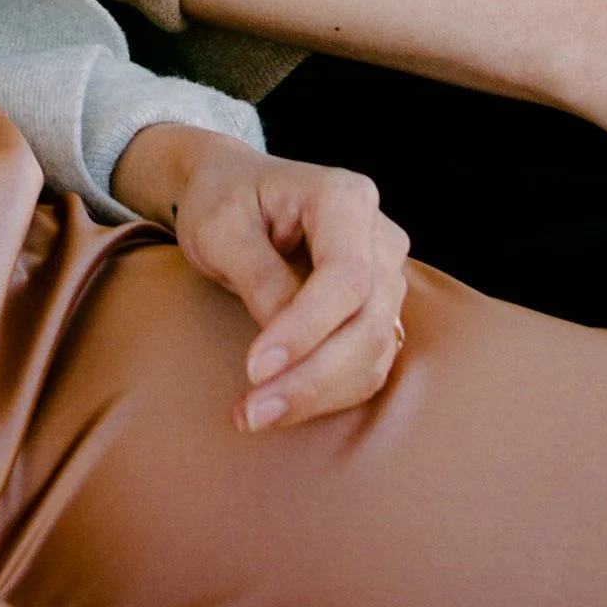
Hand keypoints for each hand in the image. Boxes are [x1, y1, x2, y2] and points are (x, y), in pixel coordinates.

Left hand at [112, 125, 410, 428]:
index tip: (255, 369)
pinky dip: (328, 394)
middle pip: (367, 322)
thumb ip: (258, 278)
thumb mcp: (221, 227)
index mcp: (345, 198)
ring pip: (374, 352)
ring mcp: (385, 275)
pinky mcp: (377, 311)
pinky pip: (368, 366)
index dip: (306, 329)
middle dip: (312, 377)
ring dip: (318, 394)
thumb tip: (284, 347)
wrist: (232, 192)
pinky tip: (280, 405)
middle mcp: (379, 236)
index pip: (345, 276)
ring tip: (255, 414)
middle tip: (251, 411)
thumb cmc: (223, 200)